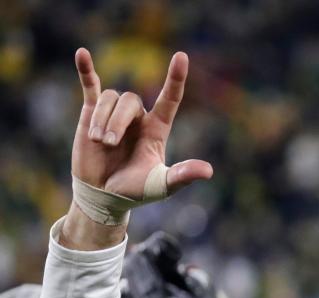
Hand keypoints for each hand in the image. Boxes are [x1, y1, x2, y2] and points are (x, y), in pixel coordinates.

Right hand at [71, 47, 212, 200]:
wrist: (104, 195)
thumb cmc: (136, 191)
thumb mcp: (161, 185)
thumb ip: (182, 176)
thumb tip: (208, 171)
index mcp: (158, 129)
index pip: (170, 99)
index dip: (176, 79)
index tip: (181, 56)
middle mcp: (139, 118)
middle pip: (130, 101)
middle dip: (117, 121)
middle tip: (108, 144)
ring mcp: (115, 114)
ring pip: (110, 98)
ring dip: (102, 118)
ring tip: (98, 141)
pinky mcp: (92, 114)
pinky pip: (91, 86)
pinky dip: (86, 71)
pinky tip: (81, 53)